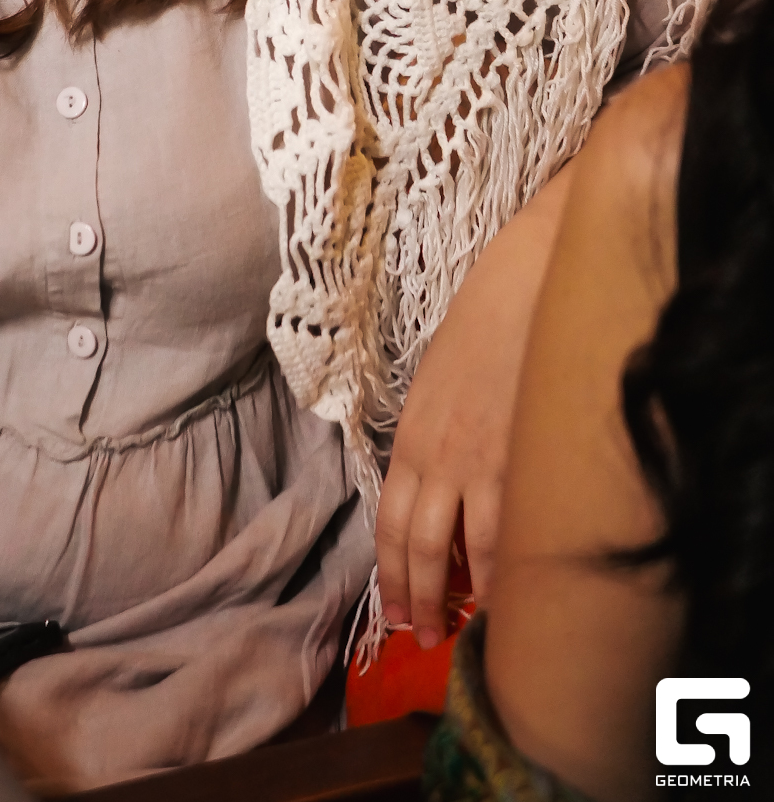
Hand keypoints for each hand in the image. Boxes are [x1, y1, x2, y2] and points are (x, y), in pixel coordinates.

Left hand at [374, 167, 571, 646]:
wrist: (526, 279)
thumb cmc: (485, 324)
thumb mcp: (441, 383)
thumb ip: (437, 437)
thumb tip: (443, 487)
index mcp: (412, 433)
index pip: (389, 518)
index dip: (391, 568)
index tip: (399, 605)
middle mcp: (436, 453)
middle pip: (412, 544)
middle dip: (414, 596)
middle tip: (422, 635)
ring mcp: (478, 458)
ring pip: (454, 549)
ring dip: (453, 598)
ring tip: (460, 632)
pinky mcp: (519, 456)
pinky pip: (504, 533)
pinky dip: (500, 574)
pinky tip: (506, 598)